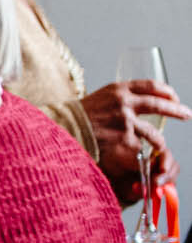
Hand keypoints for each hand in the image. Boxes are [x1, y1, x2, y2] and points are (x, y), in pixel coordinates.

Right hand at [85, 78, 189, 199]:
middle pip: (159, 104)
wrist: (63, 129)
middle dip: (177, 110)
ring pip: (154, 134)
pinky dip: (141, 154)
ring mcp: (125, 122)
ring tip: (161, 146)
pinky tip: (138, 157)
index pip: (150, 85)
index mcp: (118, 89)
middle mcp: (124, 103)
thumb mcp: (98, 99)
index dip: (166, 91)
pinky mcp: (124, 139)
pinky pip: (140, 149)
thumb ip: (117, 101)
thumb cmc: (77, 117)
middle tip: (187, 114)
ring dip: (160, 142)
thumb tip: (134, 106)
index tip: (174, 96)